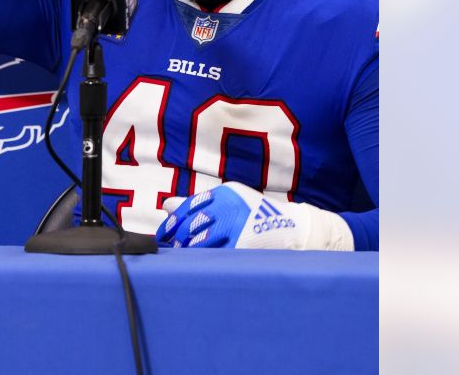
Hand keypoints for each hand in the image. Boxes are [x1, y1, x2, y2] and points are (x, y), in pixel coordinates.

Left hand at [155, 182, 355, 250]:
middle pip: (192, 224)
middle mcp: (230, 206)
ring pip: (200, 241)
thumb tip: (166, 206)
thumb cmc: (256, 215)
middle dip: (177, 238)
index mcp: (225, 193)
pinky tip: (198, 265)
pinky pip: (216, 255)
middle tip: (168, 248)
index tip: (164, 233)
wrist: (294, 228)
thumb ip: (199, 203)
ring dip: (186, 250)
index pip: (189, 206)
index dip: (173, 221)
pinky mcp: (243, 244)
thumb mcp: (230, 202)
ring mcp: (237, 225)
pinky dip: (203, 260)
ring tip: (181, 257)